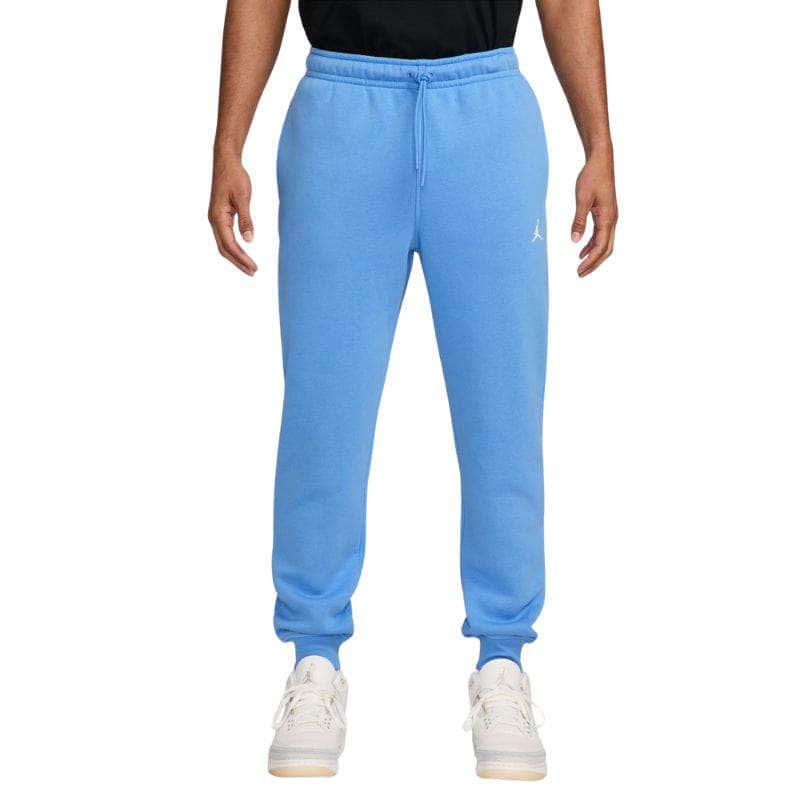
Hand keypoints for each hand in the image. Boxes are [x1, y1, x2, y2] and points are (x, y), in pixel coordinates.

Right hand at [208, 154, 256, 275]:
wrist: (225, 161)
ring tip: (249, 267)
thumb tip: (249, 240)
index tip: (254, 267)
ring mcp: (215, 219)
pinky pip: (225, 237)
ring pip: (224, 244)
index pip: (230, 245)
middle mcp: (214, 220)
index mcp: (218, 217)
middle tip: (253, 272)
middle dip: (238, 262)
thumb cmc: (235, 177)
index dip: (242, 258)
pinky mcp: (219, 216)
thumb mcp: (243, 198)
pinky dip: (234, 248)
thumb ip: (246, 220)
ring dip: (236, 257)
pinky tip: (242, 253)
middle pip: (224, 249)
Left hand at [571, 150, 617, 277]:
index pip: (601, 247)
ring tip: (580, 266)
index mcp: (608, 218)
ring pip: (605, 243)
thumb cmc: (591, 177)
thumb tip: (575, 240)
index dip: (590, 261)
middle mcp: (612, 220)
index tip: (579, 270)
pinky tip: (582, 250)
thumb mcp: (582, 199)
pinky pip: (601, 235)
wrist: (600, 162)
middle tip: (580, 274)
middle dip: (594, 263)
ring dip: (593, 256)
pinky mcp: (606, 214)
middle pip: (606, 249)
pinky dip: (592, 245)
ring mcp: (610, 218)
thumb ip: (579, 220)